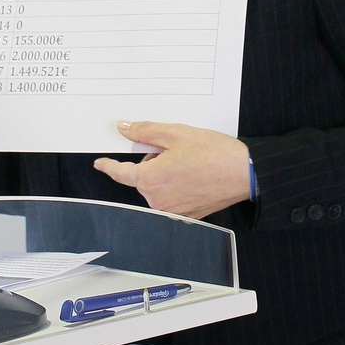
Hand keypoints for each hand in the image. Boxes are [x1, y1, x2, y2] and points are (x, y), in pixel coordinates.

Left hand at [93, 122, 250, 219]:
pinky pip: (172, 198)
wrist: (244, 173)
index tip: (101, 163)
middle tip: (176, 150)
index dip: (109, 166)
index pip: (121, 173)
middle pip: (143, 178)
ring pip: (158, 188)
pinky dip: (178, 186)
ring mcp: (172, 210)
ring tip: (191, 163)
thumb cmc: (214, 153)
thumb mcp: (176, 133)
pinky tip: (196, 176)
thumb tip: (125, 128)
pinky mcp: (186, 215)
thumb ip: (145, 132)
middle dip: (153, 163)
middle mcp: (158, 200)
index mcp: (151, 180)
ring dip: (166, 174)